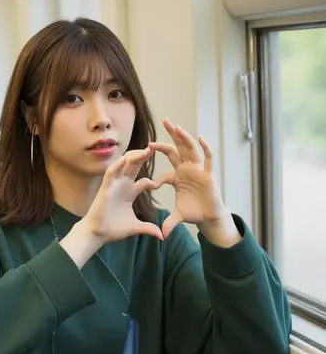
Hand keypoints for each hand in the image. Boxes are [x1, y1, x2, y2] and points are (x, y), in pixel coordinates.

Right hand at [85, 148, 163, 242]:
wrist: (98, 234)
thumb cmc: (113, 229)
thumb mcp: (135, 227)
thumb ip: (148, 228)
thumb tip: (162, 236)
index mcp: (130, 192)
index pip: (144, 181)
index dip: (153, 181)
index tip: (162, 183)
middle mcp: (122, 185)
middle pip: (134, 167)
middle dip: (144, 157)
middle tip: (156, 148)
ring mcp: (113, 185)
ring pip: (124, 165)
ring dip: (134, 157)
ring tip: (146, 150)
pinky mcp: (105, 188)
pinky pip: (110, 173)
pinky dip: (117, 165)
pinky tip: (124, 159)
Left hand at [149, 119, 230, 238]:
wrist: (209, 218)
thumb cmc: (194, 213)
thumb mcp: (176, 216)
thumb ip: (167, 221)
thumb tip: (159, 233)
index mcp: (178, 175)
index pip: (166, 162)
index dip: (156, 156)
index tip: (145, 151)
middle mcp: (188, 169)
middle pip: (178, 148)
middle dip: (171, 134)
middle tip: (164, 120)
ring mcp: (198, 170)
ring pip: (191, 150)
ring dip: (184, 138)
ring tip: (175, 126)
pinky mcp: (209, 175)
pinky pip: (208, 159)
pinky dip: (205, 148)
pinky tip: (200, 138)